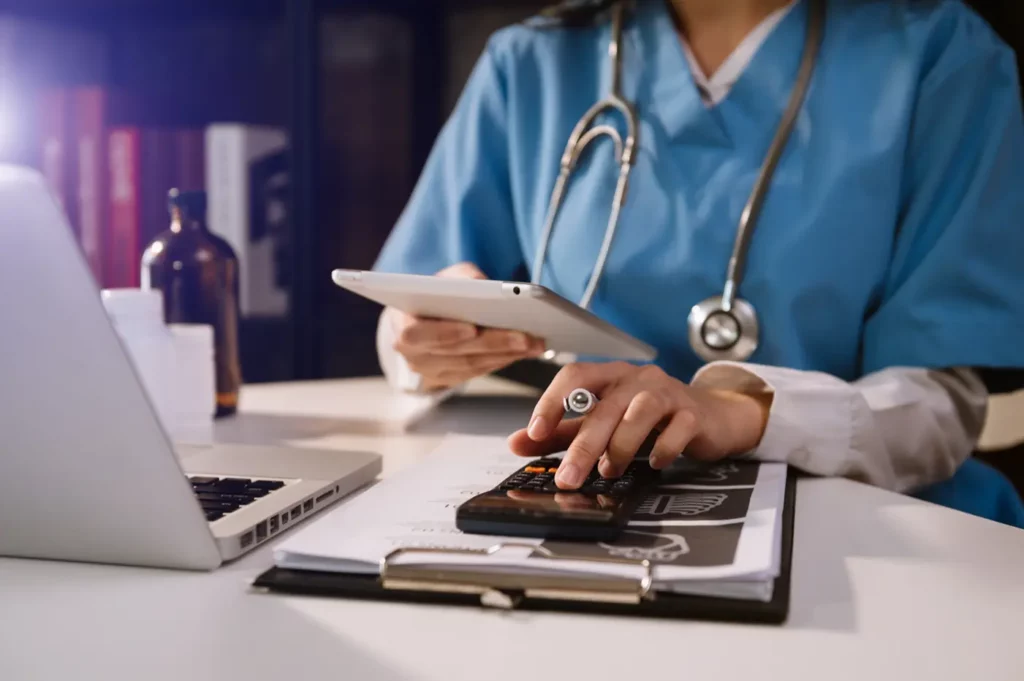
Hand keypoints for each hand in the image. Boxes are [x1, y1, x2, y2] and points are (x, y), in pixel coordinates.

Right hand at [386, 262, 545, 391]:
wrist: (418, 320)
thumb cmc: (431, 296)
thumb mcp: (441, 278)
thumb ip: (460, 277)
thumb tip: (484, 284)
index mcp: (401, 324)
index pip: (417, 334)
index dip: (444, 333)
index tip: (472, 328)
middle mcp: (412, 354)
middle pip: (455, 352)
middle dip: (493, 343)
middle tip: (524, 336)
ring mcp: (429, 370)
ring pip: (470, 365)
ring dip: (505, 355)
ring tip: (533, 343)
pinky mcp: (447, 379)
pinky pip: (477, 372)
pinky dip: (502, 360)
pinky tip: (523, 351)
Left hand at [507, 362, 771, 489]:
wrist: (712, 417)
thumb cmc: (652, 419)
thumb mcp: (603, 423)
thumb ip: (561, 433)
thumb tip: (516, 443)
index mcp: (610, 376)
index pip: (575, 376)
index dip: (552, 401)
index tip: (534, 432)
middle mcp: (638, 378)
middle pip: (604, 406)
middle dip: (583, 446)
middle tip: (568, 478)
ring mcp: (668, 392)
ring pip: (639, 413)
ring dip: (620, 448)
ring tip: (610, 471)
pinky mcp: (694, 413)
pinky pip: (677, 429)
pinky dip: (662, 449)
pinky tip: (654, 464)